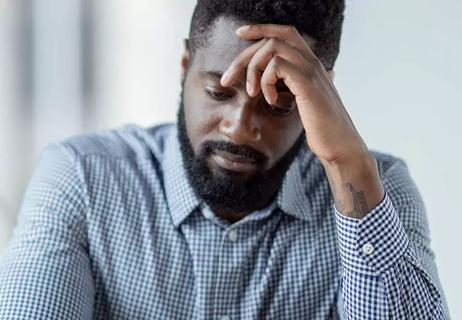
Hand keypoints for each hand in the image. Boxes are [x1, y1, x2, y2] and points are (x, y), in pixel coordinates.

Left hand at [220, 23, 366, 164]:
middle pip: (272, 39)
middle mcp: (312, 62)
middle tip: (227, 79)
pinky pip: (277, 66)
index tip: (239, 34)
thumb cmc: (323, 127)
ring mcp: (311, 70)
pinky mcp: (307, 84)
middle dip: (244, 56)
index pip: (285, 33)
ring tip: (251, 92)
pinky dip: (265, 82)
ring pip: (272, 48)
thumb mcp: (307, 101)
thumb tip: (292, 81)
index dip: (260, 29)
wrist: (340, 145)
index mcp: (310, 63)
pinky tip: (270, 100)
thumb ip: (299, 86)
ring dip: (253, 69)